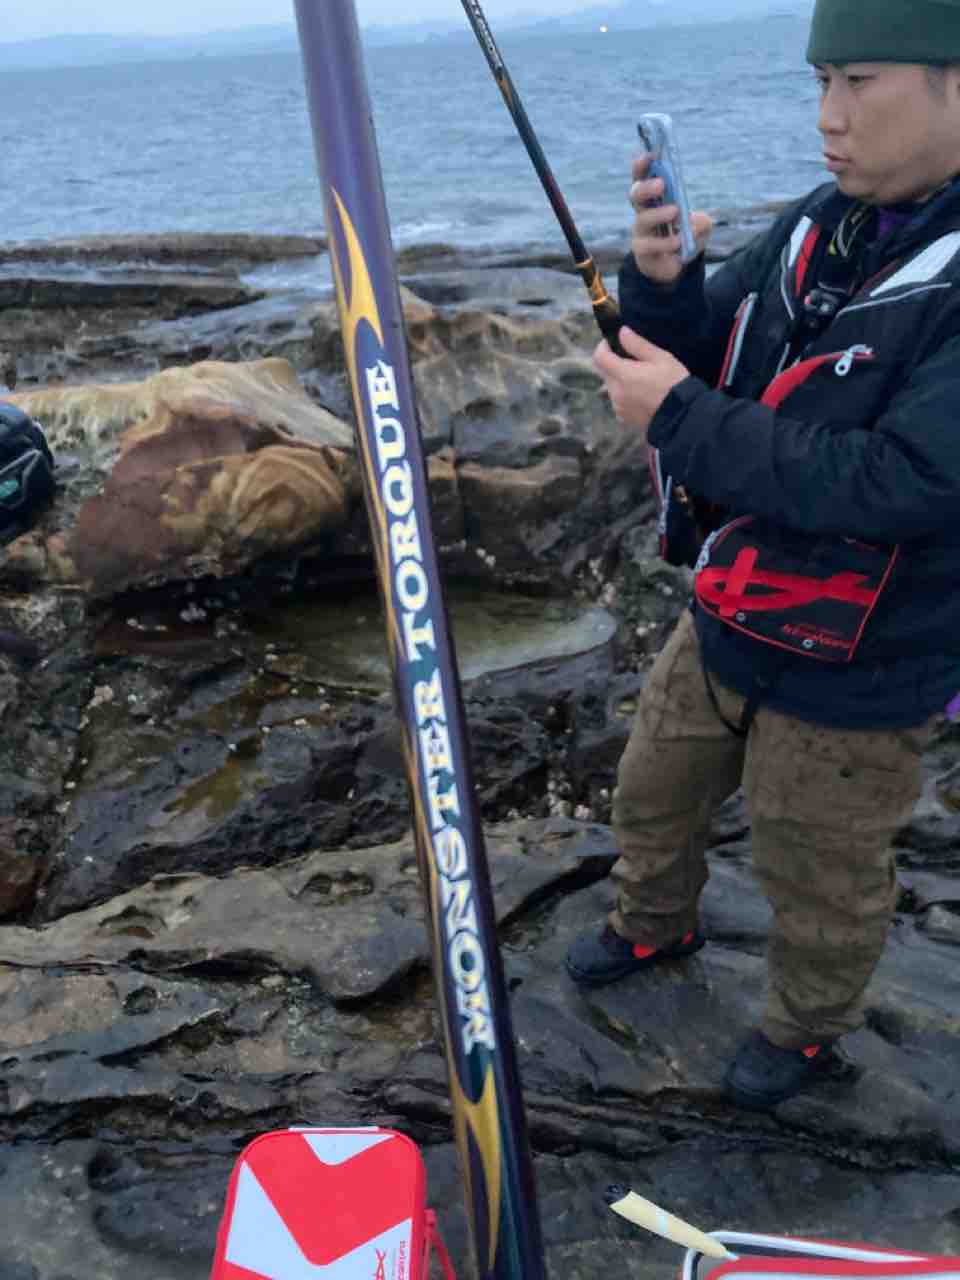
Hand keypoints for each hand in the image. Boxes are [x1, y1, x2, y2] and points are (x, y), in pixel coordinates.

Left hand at [593, 327, 690, 436]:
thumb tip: (622, 332)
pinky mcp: (623, 417)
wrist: (683, 416)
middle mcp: (616, 392)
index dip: (603, 346)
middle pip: (605, 372)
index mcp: (623, 375)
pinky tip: (642, 394)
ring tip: (642, 379)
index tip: (614, 342)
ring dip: (620, 380)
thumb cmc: (674, 383)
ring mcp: (618, 407)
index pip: (599, 357)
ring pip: (611, 387)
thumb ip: (637, 344)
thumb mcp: (660, 358)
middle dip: (614, 363)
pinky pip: (618, 401)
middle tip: (634, 361)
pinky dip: (625, 394)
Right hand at [630, 153, 713, 283]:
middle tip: (662, 185)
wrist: (675, 267)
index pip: (643, 177)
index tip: (648, 155)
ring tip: (675, 212)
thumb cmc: (684, 237)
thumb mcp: (701, 226)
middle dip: (646, 187)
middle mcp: (643, 212)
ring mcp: (640, 232)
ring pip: (642, 220)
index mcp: (654, 198)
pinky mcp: (642, 251)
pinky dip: (664, 242)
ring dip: (658, 214)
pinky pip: (648, 245)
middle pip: (635, 194)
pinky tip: (677, 242)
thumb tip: (692, 224)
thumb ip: (701, 221)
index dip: (642, 165)